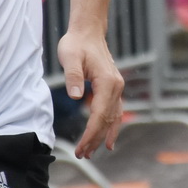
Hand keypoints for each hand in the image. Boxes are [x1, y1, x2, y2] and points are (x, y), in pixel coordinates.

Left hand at [58, 30, 124, 158]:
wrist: (88, 31)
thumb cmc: (77, 43)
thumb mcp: (70, 57)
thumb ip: (73, 77)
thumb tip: (76, 96)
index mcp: (108, 82)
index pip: (100, 114)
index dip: (91, 133)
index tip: (81, 148)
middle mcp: (116, 87)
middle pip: (107, 120)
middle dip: (95, 139)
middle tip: (82, 155)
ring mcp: (117, 88)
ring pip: (113, 118)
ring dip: (103, 136)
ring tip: (92, 152)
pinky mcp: (113, 88)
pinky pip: (115, 112)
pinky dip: (112, 127)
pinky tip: (108, 140)